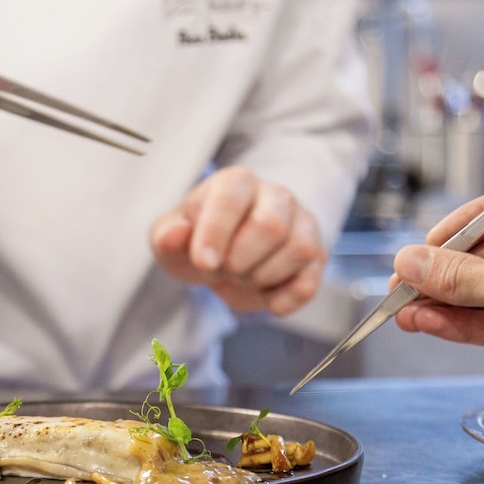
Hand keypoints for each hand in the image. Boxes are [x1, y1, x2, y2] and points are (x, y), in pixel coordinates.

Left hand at [150, 166, 325, 315]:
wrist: (222, 255)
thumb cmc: (197, 239)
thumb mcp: (170, 238)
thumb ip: (167, 235)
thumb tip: (173, 234)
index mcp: (235, 183)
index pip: (232, 199)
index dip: (216, 233)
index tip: (203, 263)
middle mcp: (275, 196)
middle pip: (271, 226)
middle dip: (240, 261)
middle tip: (223, 269)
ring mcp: (301, 223)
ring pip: (299, 250)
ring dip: (263, 278)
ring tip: (243, 277)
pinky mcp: (316, 254)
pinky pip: (311, 280)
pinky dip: (286, 298)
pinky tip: (266, 300)